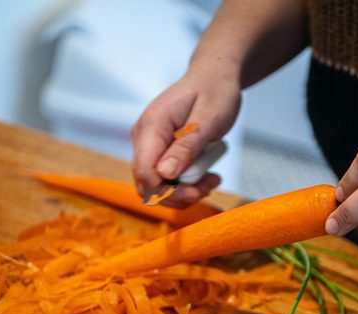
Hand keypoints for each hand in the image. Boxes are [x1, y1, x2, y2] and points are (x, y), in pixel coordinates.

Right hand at [131, 68, 240, 207]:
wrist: (214, 76)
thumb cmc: (214, 91)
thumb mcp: (208, 119)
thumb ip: (186, 146)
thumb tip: (165, 173)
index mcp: (152, 126)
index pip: (145, 173)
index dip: (168, 192)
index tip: (198, 190)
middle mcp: (143, 137)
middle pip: (147, 184)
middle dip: (178, 194)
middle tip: (209, 184)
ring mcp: (148, 144)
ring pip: (156, 185)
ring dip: (184, 191)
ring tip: (211, 179)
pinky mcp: (157, 150)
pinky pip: (164, 177)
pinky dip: (185, 183)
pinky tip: (204, 175)